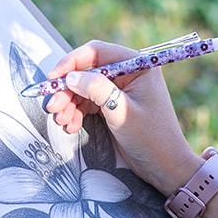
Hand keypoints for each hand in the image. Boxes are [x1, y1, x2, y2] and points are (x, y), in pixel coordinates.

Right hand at [41, 40, 199, 198]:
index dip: (71, 62)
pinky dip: (77, 111)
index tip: (53, 77)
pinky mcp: (114, 103)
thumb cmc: (151, 138)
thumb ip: (96, 89)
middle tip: (53, 106)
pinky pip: (89, 101)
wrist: (164, 165)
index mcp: (137, 65)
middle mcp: (129, 72)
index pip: (97, 52)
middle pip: (87, 70)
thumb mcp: (121, 112)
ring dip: (70, 102)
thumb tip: (71, 76)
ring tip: (62, 120)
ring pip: (85, 87)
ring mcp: (120, 88)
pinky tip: (71, 125)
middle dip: (68, 88)